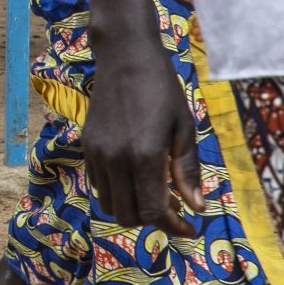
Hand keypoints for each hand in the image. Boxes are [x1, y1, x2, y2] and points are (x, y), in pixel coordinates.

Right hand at [84, 49, 203, 237]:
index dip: (173, 227)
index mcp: (144, 155)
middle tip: (173, 206)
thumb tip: (197, 208)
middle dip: (152, 220)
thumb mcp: (184, 129)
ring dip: (132, 207)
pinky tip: (134, 175)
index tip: (190, 228)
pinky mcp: (86, 145)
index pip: (153, 212)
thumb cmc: (163, 89)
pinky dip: (117, 191)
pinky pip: (98, 184)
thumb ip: (188, 171)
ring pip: (109, 204)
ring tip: (153, 191)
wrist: (125, 56)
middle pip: (128, 216)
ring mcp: (96, 152)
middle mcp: (115, 159)